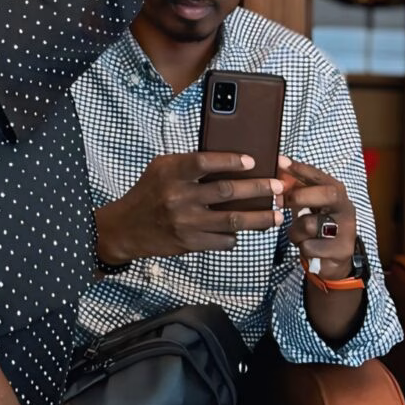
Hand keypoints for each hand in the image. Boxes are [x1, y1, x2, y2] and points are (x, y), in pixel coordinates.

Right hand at [93, 151, 283, 265]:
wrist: (126, 228)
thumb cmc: (148, 193)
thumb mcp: (161, 169)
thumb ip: (188, 164)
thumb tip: (228, 161)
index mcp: (170, 172)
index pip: (204, 161)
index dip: (230, 160)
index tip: (252, 161)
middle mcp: (178, 197)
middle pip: (226, 192)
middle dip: (258, 189)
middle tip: (278, 187)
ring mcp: (185, 223)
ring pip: (232, 221)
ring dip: (259, 218)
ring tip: (277, 215)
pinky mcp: (190, 244)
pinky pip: (223, 240)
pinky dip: (236, 235)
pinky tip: (243, 230)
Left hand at [280, 157, 357, 280]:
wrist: (334, 259)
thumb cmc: (318, 226)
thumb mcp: (308, 205)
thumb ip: (295, 187)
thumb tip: (278, 169)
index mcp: (338, 193)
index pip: (320, 176)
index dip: (300, 168)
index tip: (280, 161)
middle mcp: (347, 208)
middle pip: (328, 194)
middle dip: (300, 196)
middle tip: (280, 201)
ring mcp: (347, 230)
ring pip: (310, 224)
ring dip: (295, 231)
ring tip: (300, 235)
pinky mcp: (342, 250)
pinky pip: (309, 246)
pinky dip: (302, 247)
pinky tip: (309, 248)